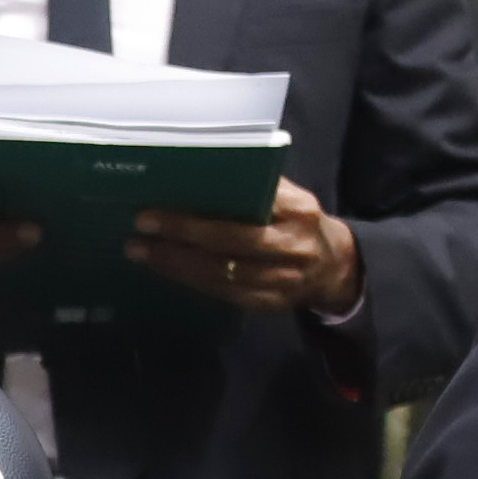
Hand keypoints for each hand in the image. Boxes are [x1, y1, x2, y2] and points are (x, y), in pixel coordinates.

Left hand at [126, 180, 360, 316]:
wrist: (336, 268)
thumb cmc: (299, 222)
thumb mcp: (291, 198)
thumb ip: (258, 187)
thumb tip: (199, 175)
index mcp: (298, 210)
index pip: (248, 205)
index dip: (203, 209)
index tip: (162, 204)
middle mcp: (293, 246)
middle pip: (230, 241)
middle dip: (181, 235)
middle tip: (141, 227)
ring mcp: (283, 279)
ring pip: (222, 273)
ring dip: (177, 263)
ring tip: (141, 251)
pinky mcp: (270, 304)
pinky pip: (224, 294)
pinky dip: (191, 280)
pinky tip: (166, 269)